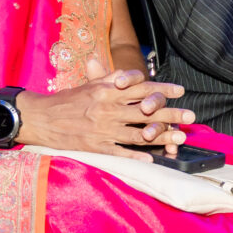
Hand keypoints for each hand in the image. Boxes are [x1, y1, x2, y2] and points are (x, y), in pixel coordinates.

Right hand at [16, 57, 192, 155]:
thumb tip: (130, 75)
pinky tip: (153, 157)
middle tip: (191, 116)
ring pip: (139, 133)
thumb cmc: (67, 100)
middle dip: (171, 114)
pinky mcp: (96, 146)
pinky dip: (138, 155)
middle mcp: (109, 108)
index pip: (141, 87)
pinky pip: (121, 152)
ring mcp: (103, 129)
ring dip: (162, 137)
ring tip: (180, 139)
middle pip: (146, 111)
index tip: (181, 91)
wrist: (40, 118)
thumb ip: (111, 79)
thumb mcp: (90, 84)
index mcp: (108, 90)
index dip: (163, 89)